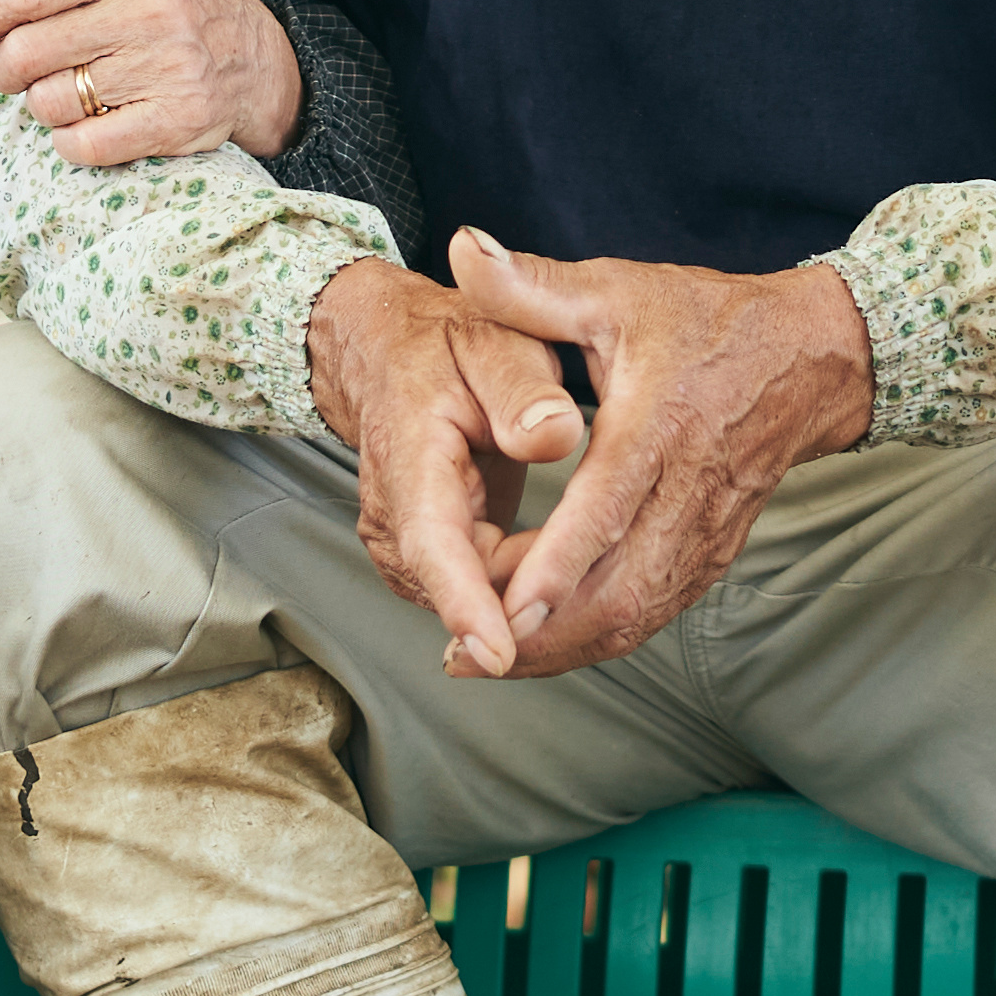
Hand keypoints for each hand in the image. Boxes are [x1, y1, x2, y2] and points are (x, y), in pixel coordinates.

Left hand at [0, 0, 302, 166]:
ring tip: (74, 92)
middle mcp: (150, 7)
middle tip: (20, 71)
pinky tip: (90, 125)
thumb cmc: (158, 11)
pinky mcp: (179, 119)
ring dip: (44, 105)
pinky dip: (71, 142)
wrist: (256, 59)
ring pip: (49, 102)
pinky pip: (83, 145)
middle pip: (26, 52)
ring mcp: (168, 65)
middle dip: (6, 69)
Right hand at [306, 260, 589, 676]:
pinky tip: (557, 549)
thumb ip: (523, 389)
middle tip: (605, 551)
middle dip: (533, 593)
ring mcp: (403, 544)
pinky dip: (524, 583)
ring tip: (580, 540)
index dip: (465, 603)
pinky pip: (482, 591)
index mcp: (409, 454)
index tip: (500, 652)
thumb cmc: (447, 348)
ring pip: (478, 596)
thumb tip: (555, 436)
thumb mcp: (493, 344)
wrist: (389, 357)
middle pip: (466, 585)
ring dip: (532, 587)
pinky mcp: (422, 560)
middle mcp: (394, 514)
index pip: (432, 544)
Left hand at [449, 230, 872, 677]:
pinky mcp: (713, 552)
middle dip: (545, 636)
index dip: (557, 565)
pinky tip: (549, 643)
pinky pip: (657, 611)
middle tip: (468, 656)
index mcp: (660, 425)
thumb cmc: (704, 320)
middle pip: (623, 590)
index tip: (503, 610)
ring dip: (568, 647)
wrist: (810, 357)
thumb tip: (460, 248)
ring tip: (493, 662)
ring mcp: (707, 531)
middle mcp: (689, 490)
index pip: (607, 508)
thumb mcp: (615, 290)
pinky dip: (601, 634)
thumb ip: (532, 284)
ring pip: (640, 614)